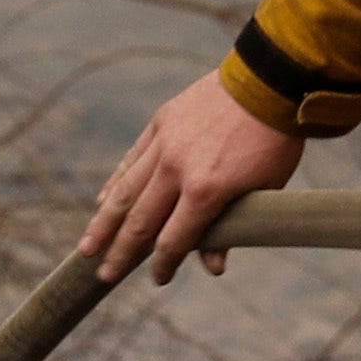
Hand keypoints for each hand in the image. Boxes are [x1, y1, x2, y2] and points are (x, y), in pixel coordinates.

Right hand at [86, 70, 305, 281]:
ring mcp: (164, 144)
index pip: (174, 240)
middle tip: (104, 276)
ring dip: (103, 223)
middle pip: (140, 222)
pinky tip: (102, 201)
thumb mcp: (264, 189)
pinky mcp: (161, 123)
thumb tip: (212, 267)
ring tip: (87, 247)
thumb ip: (232, 227)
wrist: (268, 82)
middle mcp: (176, 170)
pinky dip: (115, 182)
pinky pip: (131, 159)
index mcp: (205, 191)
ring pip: (125, 191)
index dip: (164, 264)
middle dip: (121, 253)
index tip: (159, 279)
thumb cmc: (274, 141)